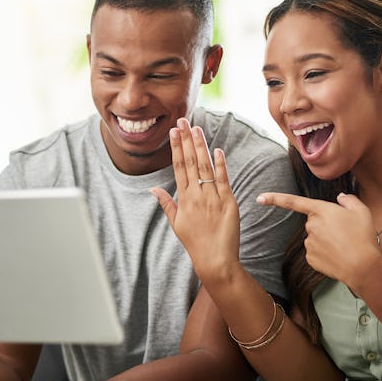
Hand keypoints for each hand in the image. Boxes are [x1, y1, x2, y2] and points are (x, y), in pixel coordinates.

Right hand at [150, 118, 241, 282]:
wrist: (215, 260)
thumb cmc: (195, 242)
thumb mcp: (176, 223)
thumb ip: (166, 203)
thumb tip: (153, 189)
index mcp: (183, 199)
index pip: (178, 167)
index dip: (176, 147)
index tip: (174, 132)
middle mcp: (196, 196)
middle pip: (189, 162)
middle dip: (186, 140)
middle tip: (183, 121)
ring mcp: (212, 198)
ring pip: (205, 167)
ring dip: (200, 146)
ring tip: (197, 129)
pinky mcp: (228, 203)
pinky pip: (223, 180)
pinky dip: (221, 165)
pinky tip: (217, 150)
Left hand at [256, 192, 381, 289]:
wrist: (362, 267)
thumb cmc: (363, 237)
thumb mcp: (361, 212)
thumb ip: (349, 200)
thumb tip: (340, 198)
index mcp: (320, 210)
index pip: (293, 201)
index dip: (275, 198)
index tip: (259, 198)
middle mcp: (310, 226)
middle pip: (314, 222)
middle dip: (326, 225)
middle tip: (346, 233)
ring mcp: (308, 243)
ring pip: (315, 238)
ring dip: (327, 240)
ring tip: (345, 246)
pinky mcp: (310, 258)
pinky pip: (316, 252)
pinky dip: (326, 254)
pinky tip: (338, 257)